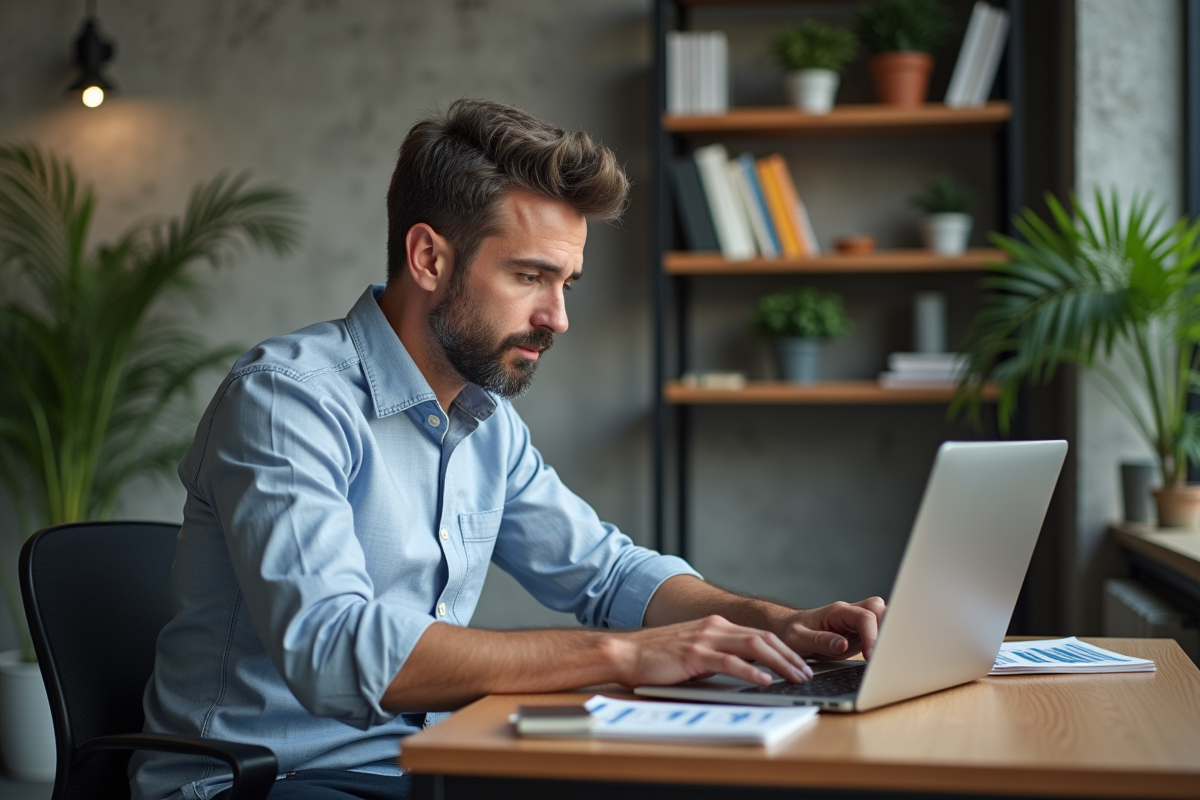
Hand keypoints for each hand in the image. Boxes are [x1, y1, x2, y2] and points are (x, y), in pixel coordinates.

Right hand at [609, 615, 813, 686]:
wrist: (624, 653)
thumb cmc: (655, 658)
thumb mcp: (693, 652)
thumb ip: (717, 657)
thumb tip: (742, 671)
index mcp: (715, 625)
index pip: (760, 635)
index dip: (784, 649)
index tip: (800, 664)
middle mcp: (714, 627)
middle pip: (764, 638)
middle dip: (790, 656)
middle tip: (807, 673)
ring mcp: (705, 638)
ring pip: (754, 646)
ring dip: (780, 663)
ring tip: (795, 678)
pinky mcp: (694, 654)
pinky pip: (730, 662)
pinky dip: (752, 672)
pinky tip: (765, 682)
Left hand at [775, 597, 885, 660]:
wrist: (789, 629)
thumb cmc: (792, 632)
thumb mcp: (799, 639)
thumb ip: (820, 640)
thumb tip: (842, 644)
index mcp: (837, 612)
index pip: (864, 617)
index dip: (872, 636)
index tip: (871, 656)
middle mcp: (849, 613)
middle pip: (879, 609)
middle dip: (887, 629)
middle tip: (884, 654)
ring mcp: (856, 622)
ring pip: (882, 617)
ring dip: (887, 634)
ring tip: (885, 656)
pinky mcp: (859, 633)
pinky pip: (878, 631)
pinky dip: (883, 641)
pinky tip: (881, 656)